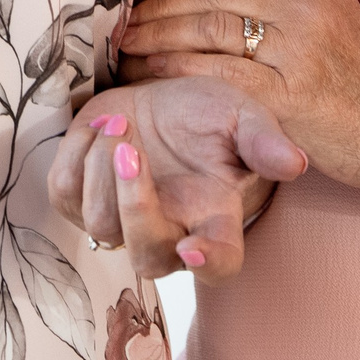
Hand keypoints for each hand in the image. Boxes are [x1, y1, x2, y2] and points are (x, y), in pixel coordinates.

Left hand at [47, 79, 305, 282]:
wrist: (156, 96)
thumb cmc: (204, 112)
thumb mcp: (240, 114)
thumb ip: (263, 139)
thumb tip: (295, 162)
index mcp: (216, 218)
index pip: (221, 262)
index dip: (208, 263)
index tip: (194, 250)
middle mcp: (170, 232)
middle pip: (147, 256)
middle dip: (134, 205)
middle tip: (131, 149)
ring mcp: (122, 224)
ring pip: (101, 224)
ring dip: (102, 168)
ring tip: (121, 123)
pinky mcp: (80, 203)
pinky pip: (64, 194)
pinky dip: (75, 154)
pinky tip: (98, 128)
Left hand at [117, 0, 359, 190]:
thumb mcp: (356, 20)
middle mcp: (302, 11)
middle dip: (161, 0)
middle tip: (124, 11)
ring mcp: (295, 52)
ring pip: (208, 28)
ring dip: (158, 31)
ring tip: (127, 40)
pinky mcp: (287, 97)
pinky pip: (218, 73)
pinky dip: (178, 68)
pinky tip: (152, 69)